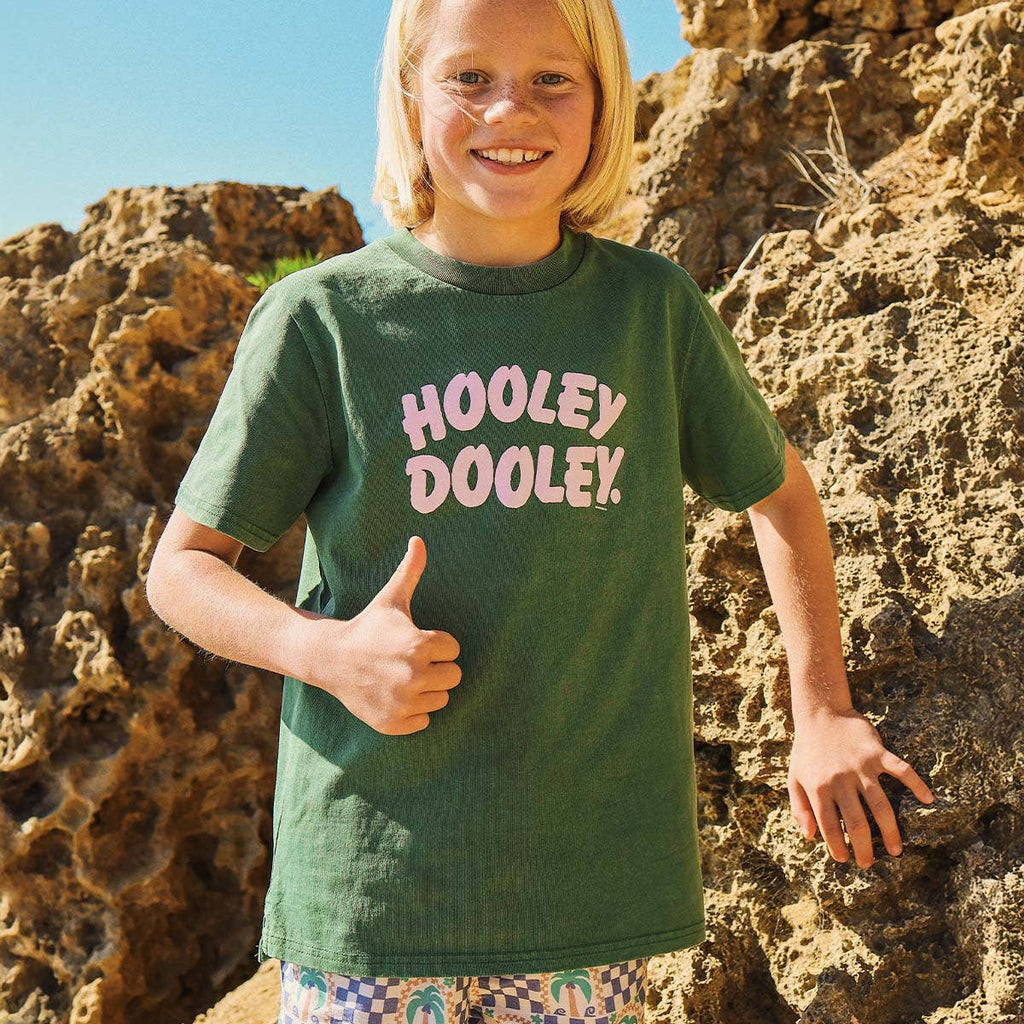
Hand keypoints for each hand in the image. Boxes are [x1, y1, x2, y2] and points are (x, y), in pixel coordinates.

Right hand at [303, 536, 461, 734]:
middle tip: (412, 661)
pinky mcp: (394, 722)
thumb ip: (410, 571)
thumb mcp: (391, 599)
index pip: (454, 650)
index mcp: (420, 646)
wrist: (331, 659)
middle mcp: (414, 676)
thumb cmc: (367, 627)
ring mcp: (403, 702)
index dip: (437, 644)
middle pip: (454, 677)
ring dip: (427, 690)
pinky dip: (413, 712)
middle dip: (437, 668)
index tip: (415, 641)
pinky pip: (424, 721)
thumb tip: (419, 539)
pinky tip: (395, 695)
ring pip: (441, 699)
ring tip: (403, 677)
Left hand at [788, 706, 934, 867]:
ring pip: (880, 805)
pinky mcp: (877, 753)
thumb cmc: (807, 750)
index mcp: (818, 787)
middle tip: (870, 863)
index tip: (845, 859)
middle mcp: (840, 780)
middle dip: (864, 847)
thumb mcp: (794, 778)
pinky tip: (928, 799)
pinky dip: (916, 784)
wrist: (820, 713)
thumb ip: (799, 808)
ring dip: (890, 830)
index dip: (837, 845)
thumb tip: (809, 837)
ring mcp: (861, 767)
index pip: (829, 825)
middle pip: (857, 821)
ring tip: (896, 849)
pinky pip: (901, 770)